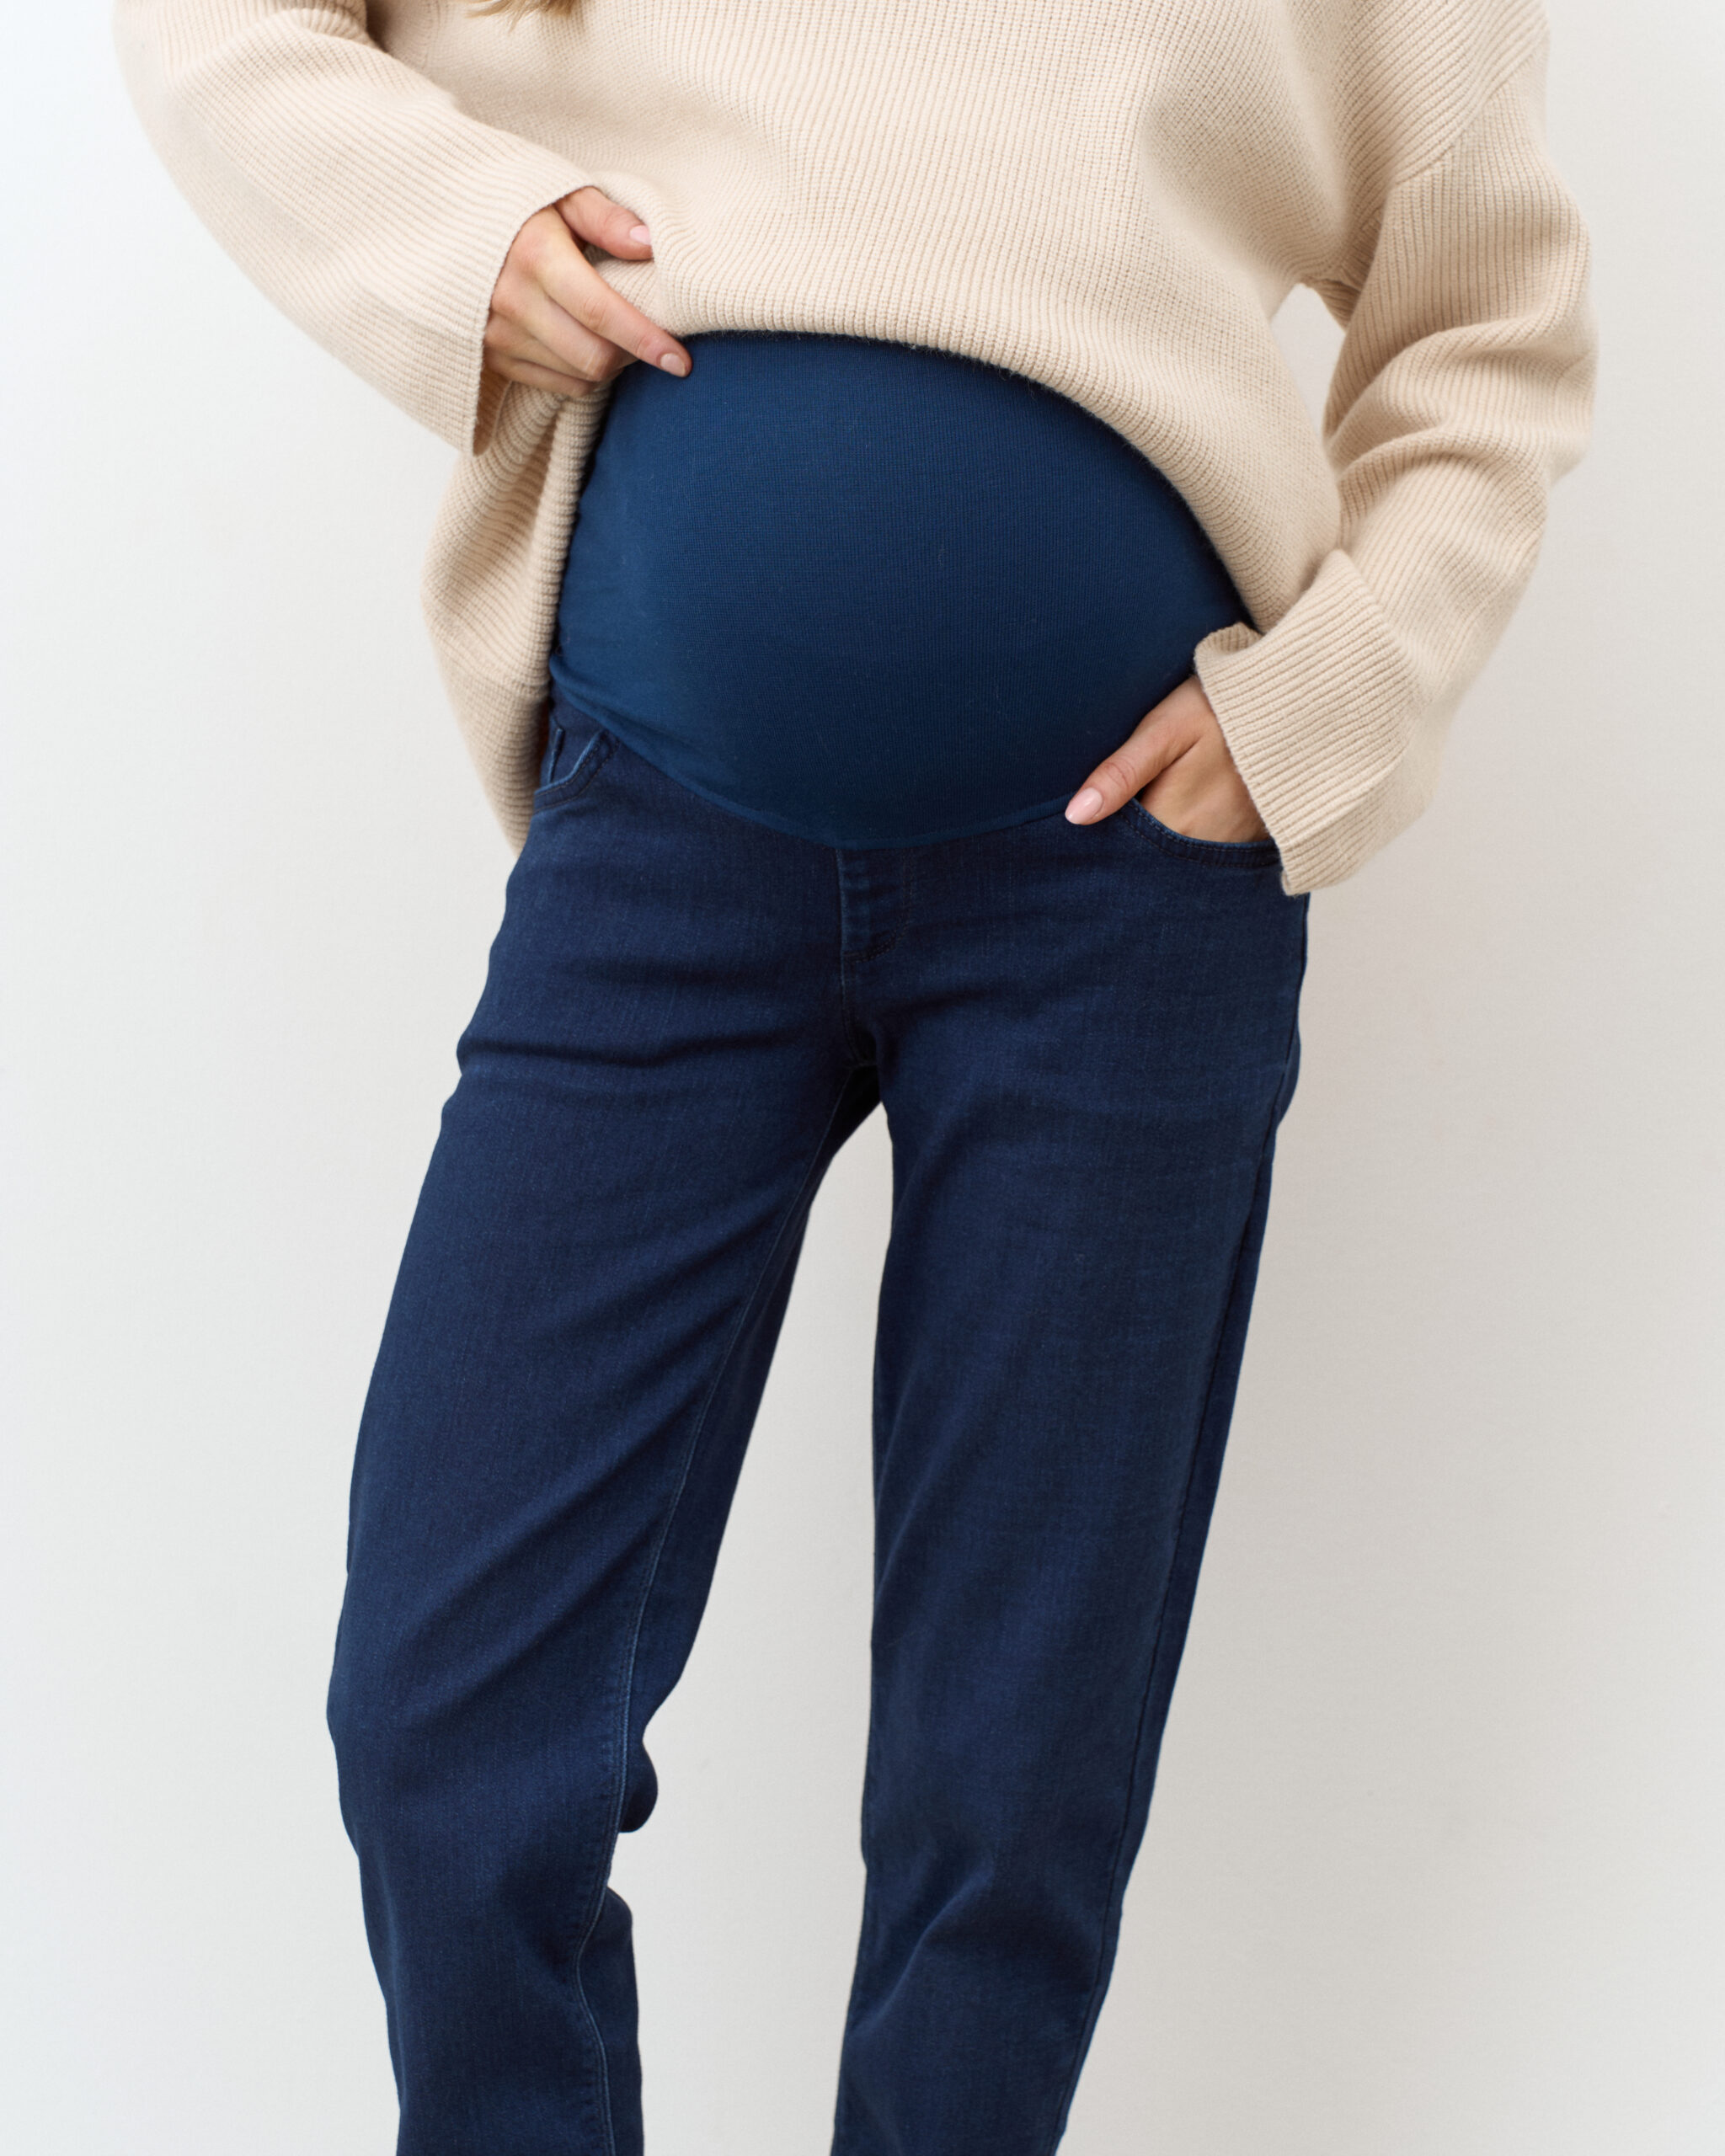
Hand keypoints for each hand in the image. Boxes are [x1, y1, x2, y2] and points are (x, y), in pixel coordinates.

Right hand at [484, 186, 691, 397]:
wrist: (437, 219)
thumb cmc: (509, 201)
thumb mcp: (558, 193)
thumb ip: (605, 218)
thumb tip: (650, 246)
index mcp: (534, 256)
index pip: (601, 313)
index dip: (645, 340)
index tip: (680, 360)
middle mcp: (512, 302)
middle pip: (593, 357)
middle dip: (632, 356)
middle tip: (651, 338)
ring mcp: (497, 335)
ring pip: (577, 376)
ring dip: (609, 364)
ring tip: (618, 335)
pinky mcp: (490, 357)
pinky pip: (554, 383)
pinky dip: (581, 374)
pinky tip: (586, 345)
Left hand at [1065, 674, 1268, 843]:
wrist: (1294, 703)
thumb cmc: (1220, 710)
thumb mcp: (1164, 731)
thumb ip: (1120, 774)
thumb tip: (1076, 815)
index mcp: (1174, 825)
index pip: (1121, 854)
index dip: (1101, 841)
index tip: (1085, 825)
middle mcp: (1203, 848)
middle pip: (1148, 862)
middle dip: (1128, 846)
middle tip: (1119, 812)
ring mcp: (1230, 848)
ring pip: (1176, 858)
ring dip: (1158, 843)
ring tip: (1152, 805)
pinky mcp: (1250, 839)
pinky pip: (1207, 851)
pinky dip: (1188, 838)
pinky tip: (1183, 810)